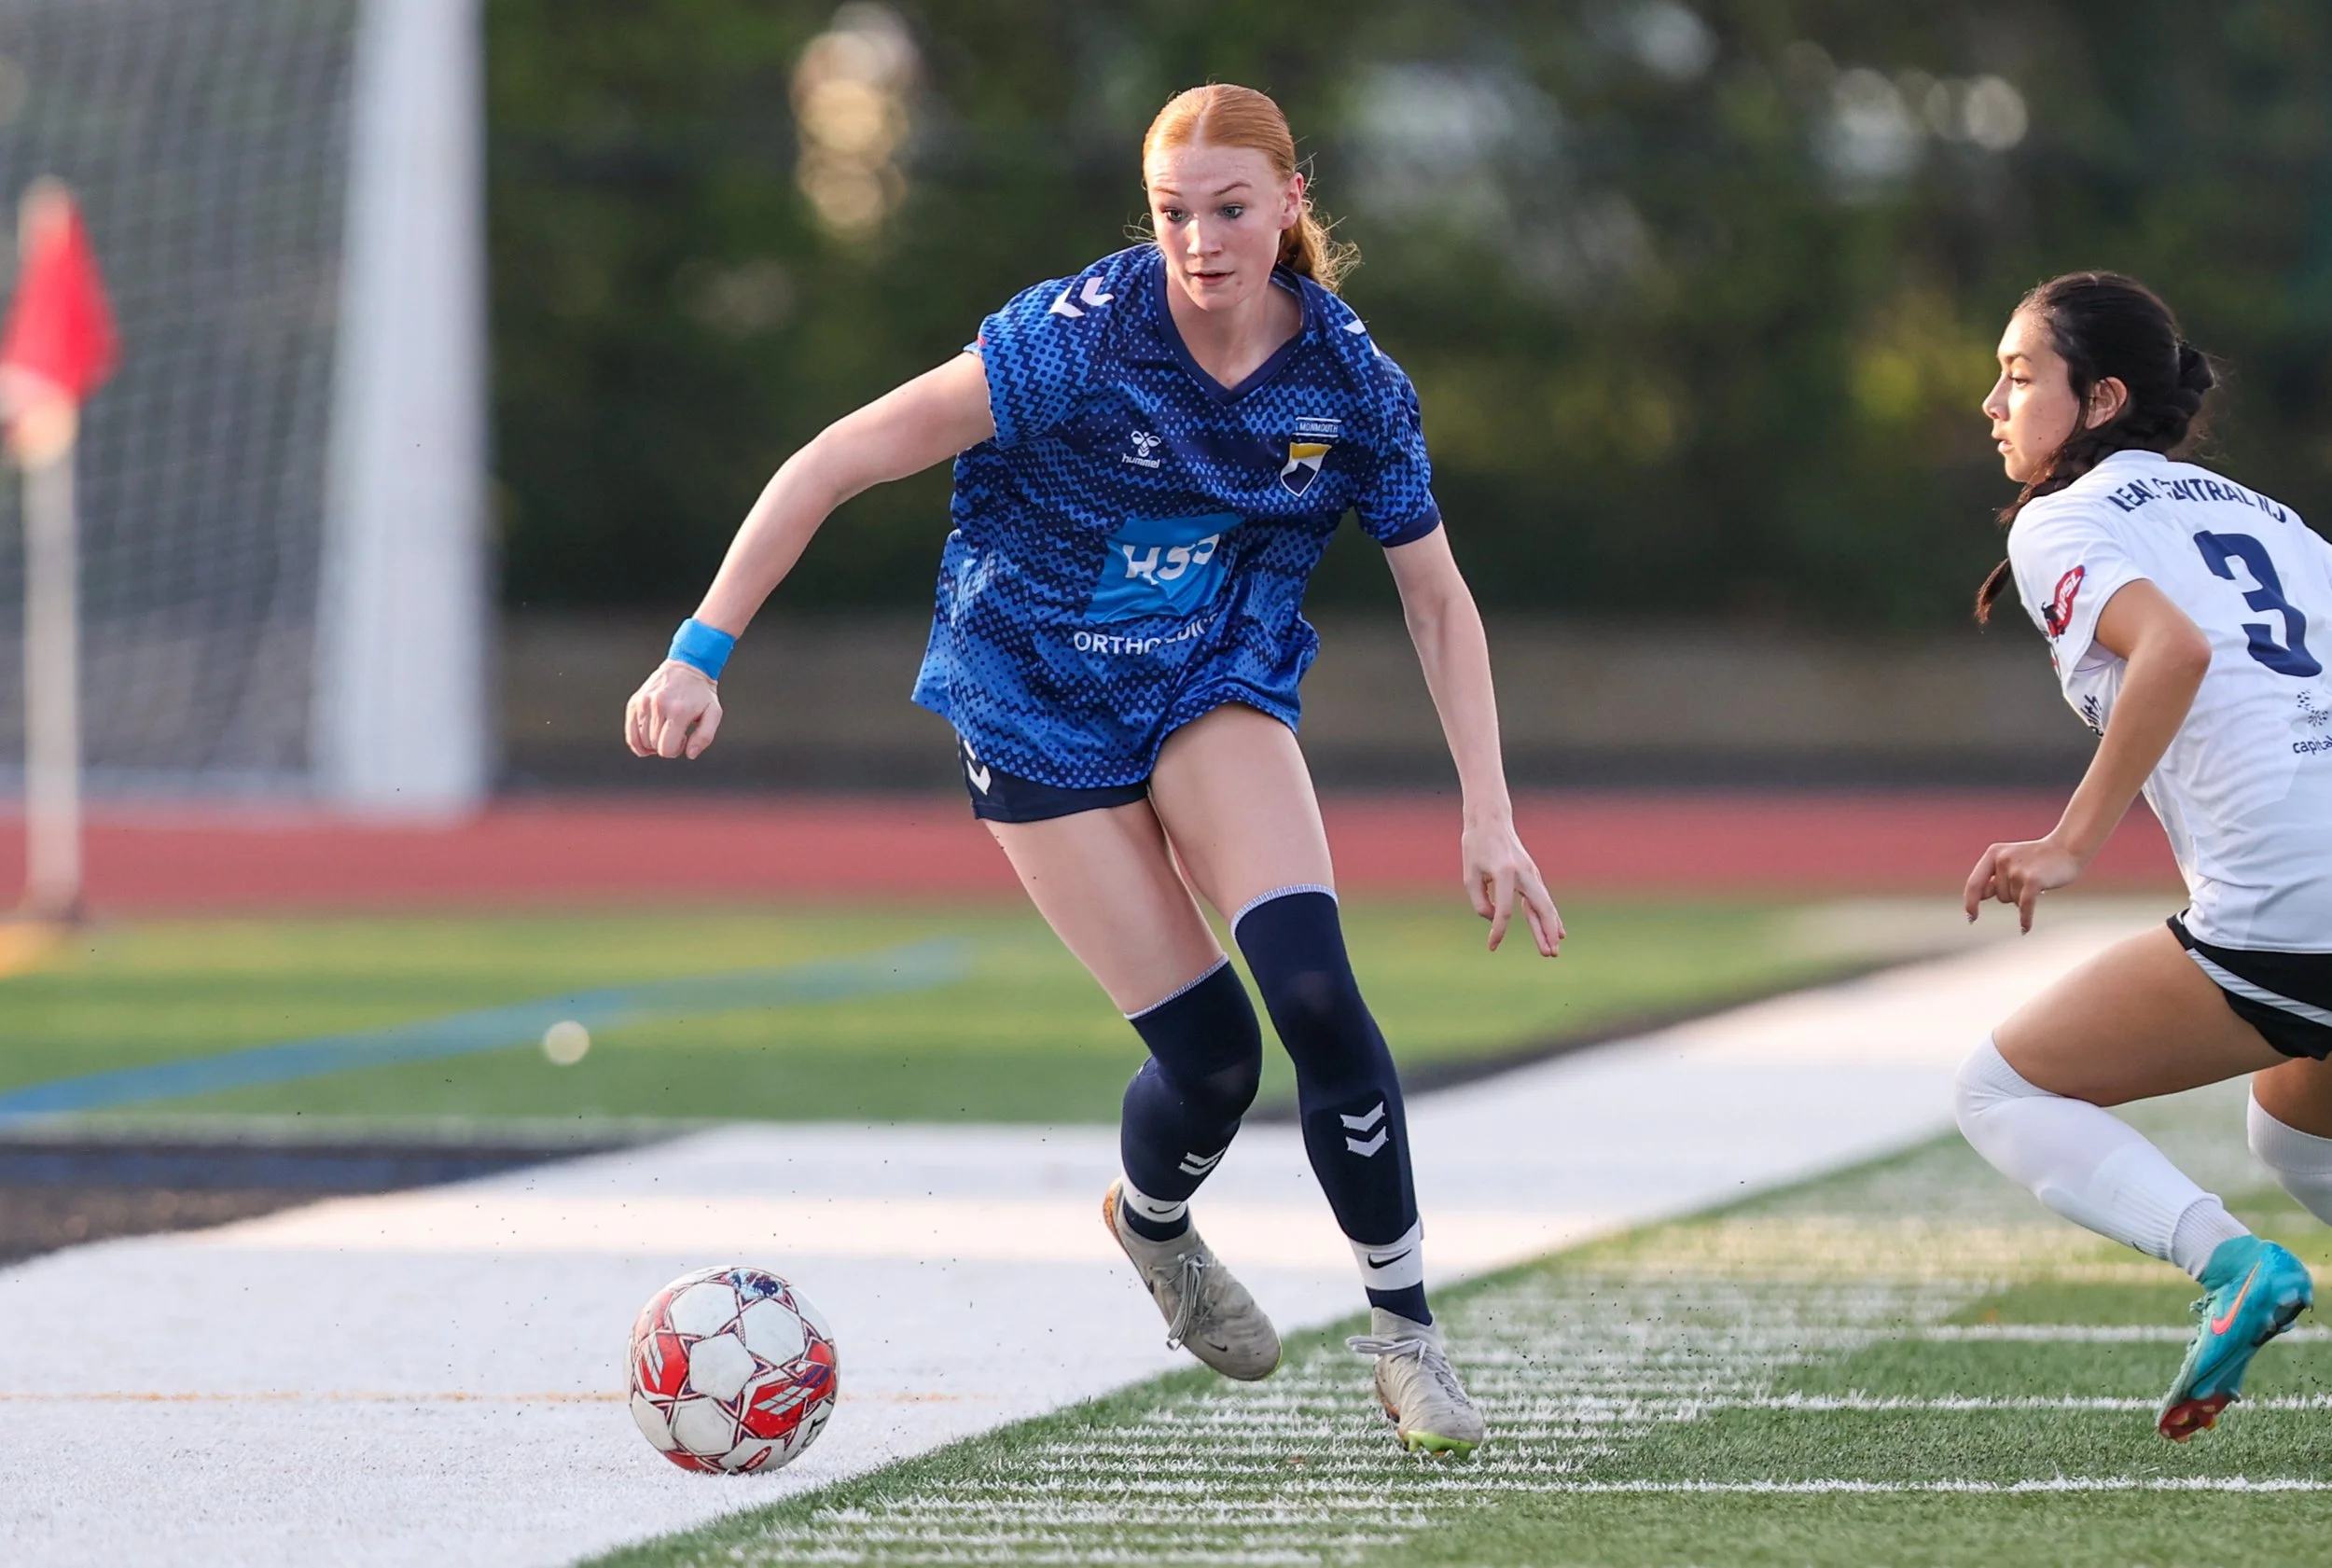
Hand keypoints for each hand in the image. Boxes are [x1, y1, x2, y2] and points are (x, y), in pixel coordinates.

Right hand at [625, 660, 722, 759]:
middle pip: (654, 745)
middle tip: (676, 732)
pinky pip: (630, 733)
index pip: (666, 749)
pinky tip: (649, 736)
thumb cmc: (702, 694)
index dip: (675, 750)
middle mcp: (658, 706)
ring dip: (653, 743)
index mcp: (678, 711)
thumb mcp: (713, 713)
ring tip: (665, 729)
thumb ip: (705, 737)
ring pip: (641, 741)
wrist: (687, 666)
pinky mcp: (634, 702)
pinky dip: (638, 741)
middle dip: (666, 745)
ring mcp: (643, 703)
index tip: (683, 738)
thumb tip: (689, 754)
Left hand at [1462, 815, 1563, 955]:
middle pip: (1539, 908)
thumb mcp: (1470, 875)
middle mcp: (1523, 873)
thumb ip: (1480, 902)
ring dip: (1550, 929)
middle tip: (1549, 954)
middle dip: (1544, 932)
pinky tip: (1558, 932)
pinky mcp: (1532, 876)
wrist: (1490, 821)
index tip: (1492, 946)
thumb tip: (1495, 919)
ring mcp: (1532, 874)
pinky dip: (1551, 917)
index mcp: (1505, 872)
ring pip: (1545, 906)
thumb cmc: (1476, 847)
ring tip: (1553, 951)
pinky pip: (1543, 900)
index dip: (1499, 931)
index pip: (1505, 910)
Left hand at [1963, 834, 2085, 931]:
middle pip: (1999, 896)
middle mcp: (2002, 860)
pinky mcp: (2033, 880)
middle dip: (2012, 896)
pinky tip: (2025, 929)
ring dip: (2023, 898)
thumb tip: (1980, 897)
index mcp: (1993, 854)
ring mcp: (2018, 870)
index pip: (1974, 884)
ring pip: (2012, 901)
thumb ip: (1994, 877)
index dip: (1971, 903)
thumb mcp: (2010, 861)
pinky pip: (2024, 906)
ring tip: (2037, 883)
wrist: (2067, 848)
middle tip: (2028, 882)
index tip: (1971, 917)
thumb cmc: (2037, 859)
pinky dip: (2025, 919)